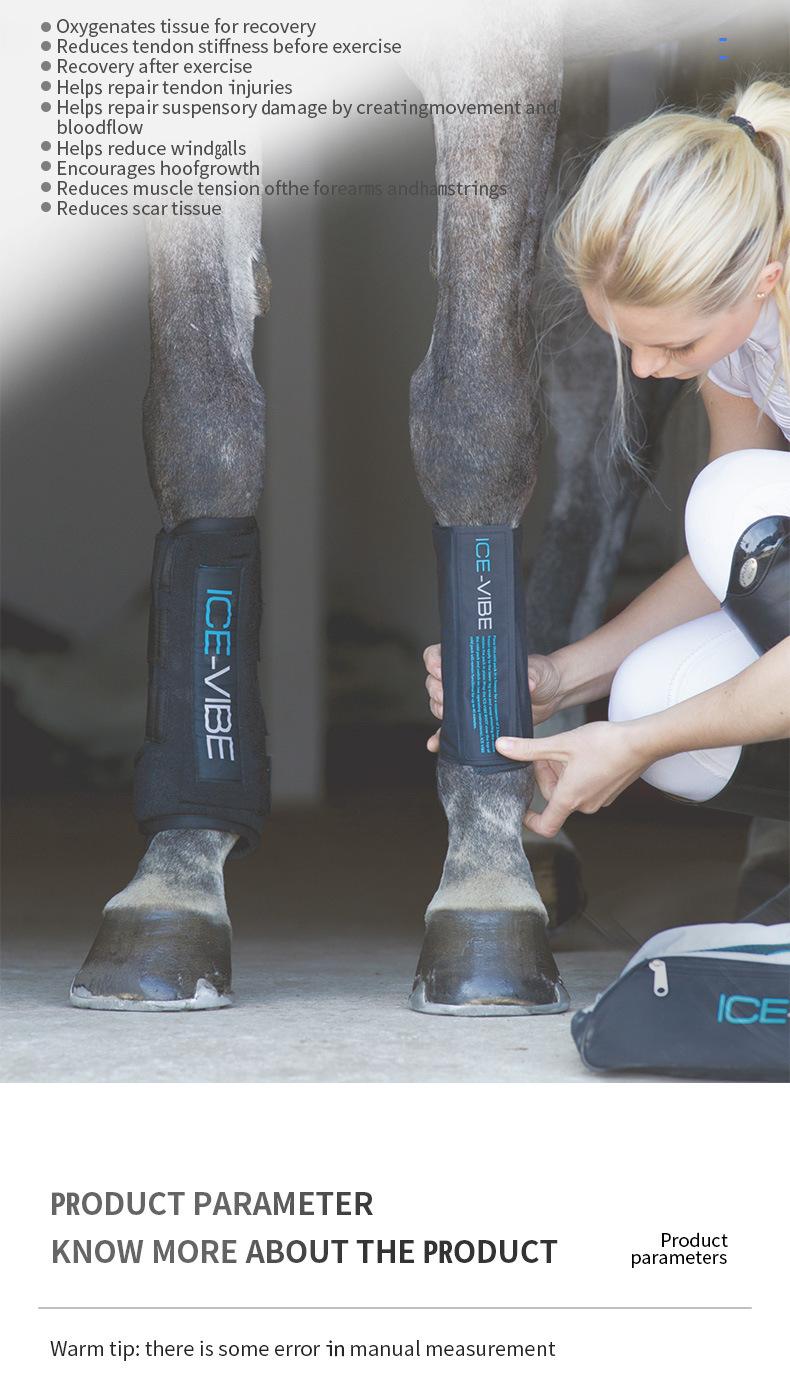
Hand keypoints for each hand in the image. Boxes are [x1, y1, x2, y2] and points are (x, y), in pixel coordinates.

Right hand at [423, 643, 566, 751]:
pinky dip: (440, 737)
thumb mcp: (536, 671)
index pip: (441, 654)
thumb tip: (529, 683)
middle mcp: (465, 679)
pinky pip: (450, 729)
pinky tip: (435, 744)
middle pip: (435, 682)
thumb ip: (531, 674)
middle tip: (446, 699)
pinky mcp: (473, 720)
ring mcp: (467, 700)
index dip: (434, 661)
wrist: (549, 696)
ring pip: (439, 704)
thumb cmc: (540, 674)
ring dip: (438, 711)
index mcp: (473, 659)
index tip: (440, 671)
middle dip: (436, 691)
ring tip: (448, 718)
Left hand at [495, 720, 649, 836]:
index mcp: (569, 798)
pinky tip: (582, 753)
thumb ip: (528, 749)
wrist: (642, 742)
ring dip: (561, 772)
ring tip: (566, 749)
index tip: (522, 807)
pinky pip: (584, 787)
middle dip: (546, 775)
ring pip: (569, 790)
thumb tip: (501, 746)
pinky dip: (577, 773)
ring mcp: (599, 800)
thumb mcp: (560, 743)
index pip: (545, 825)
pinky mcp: (610, 792)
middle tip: (548, 753)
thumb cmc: (603, 743)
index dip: (529, 820)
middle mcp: (585, 805)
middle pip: (554, 798)